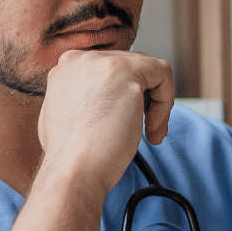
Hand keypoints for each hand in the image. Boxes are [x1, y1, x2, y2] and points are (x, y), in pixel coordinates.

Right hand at [37, 50, 173, 195]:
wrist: (72, 171)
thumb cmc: (74, 156)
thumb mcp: (72, 116)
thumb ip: (88, 98)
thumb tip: (111, 97)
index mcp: (66, 68)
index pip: (110, 70)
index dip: (127, 96)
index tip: (129, 121)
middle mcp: (81, 59)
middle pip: (131, 67)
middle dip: (145, 100)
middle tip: (148, 131)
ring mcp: (102, 62)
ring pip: (150, 70)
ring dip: (157, 104)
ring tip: (151, 133)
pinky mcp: (125, 71)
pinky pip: (162, 74)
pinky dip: (165, 101)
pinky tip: (152, 128)